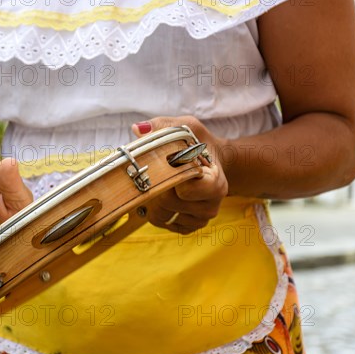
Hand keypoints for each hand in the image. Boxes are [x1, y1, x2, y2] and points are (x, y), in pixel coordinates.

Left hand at [132, 116, 227, 234]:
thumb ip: (163, 126)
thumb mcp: (187, 127)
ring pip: (160, 215)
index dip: (169, 177)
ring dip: (151, 198)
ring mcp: (199, 219)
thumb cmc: (198, 143)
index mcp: (216, 184)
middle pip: (167, 202)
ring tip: (157, 181)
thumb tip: (138, 129)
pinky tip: (160, 194)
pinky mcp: (188, 227)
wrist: (212, 161)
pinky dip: (154, 209)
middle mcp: (211, 206)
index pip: (186, 190)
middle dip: (155, 185)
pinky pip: (161, 223)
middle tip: (154, 171)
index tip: (166, 164)